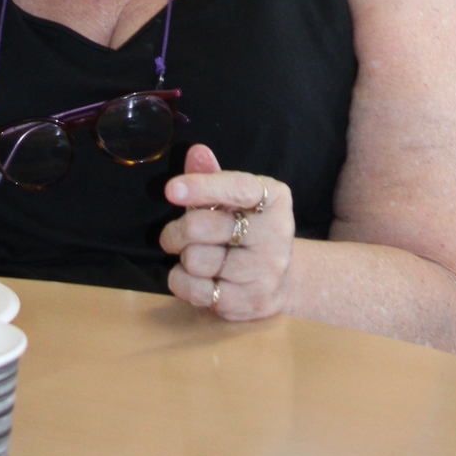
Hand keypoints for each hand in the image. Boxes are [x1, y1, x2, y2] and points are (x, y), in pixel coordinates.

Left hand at [160, 146, 293, 322]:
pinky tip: (192, 276)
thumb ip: (215, 176)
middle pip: (204, 227)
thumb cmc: (252, 229)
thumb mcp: (239, 198)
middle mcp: (275, 235)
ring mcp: (265, 272)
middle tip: (174, 234)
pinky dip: (182, 282)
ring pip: (196, 260)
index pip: (235, 188)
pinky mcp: (250, 303)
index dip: (201, 187)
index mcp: (274, 200)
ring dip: (182, 257)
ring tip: (191, 254)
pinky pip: (197, 291)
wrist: (283, 278)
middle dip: (178, 230)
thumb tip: (196, 153)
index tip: (171, 190)